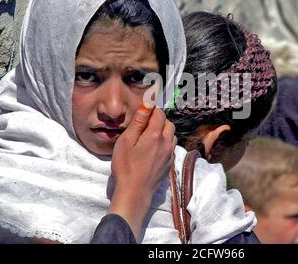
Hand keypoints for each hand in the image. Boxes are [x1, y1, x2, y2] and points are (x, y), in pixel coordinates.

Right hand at [107, 103, 176, 240]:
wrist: (135, 192)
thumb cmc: (126, 166)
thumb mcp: (126, 141)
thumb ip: (138, 122)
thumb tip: (147, 105)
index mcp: (155, 135)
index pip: (160, 114)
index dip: (152, 110)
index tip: (143, 113)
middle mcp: (167, 143)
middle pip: (168, 123)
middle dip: (159, 120)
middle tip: (144, 125)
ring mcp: (170, 154)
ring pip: (172, 135)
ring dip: (163, 132)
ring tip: (149, 137)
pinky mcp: (170, 163)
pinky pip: (171, 147)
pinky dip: (165, 143)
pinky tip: (153, 150)